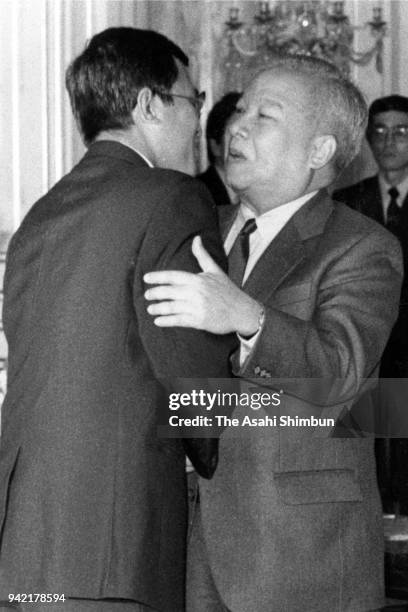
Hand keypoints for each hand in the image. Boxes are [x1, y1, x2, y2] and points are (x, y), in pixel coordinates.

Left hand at [144, 236, 261, 334]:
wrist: (242, 311)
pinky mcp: (199, 321)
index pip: (173, 276)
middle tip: (146, 295)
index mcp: (198, 279)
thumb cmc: (228, 290)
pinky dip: (166, 321)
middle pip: (169, 292)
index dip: (158, 277)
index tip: (146, 278)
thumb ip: (202, 255)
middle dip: (155, 293)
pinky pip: (178, 320)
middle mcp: (196, 293)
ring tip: (150, 309)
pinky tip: (158, 321)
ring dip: (158, 308)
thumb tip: (196, 238)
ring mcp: (197, 307)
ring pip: (171, 307)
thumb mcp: (215, 270)